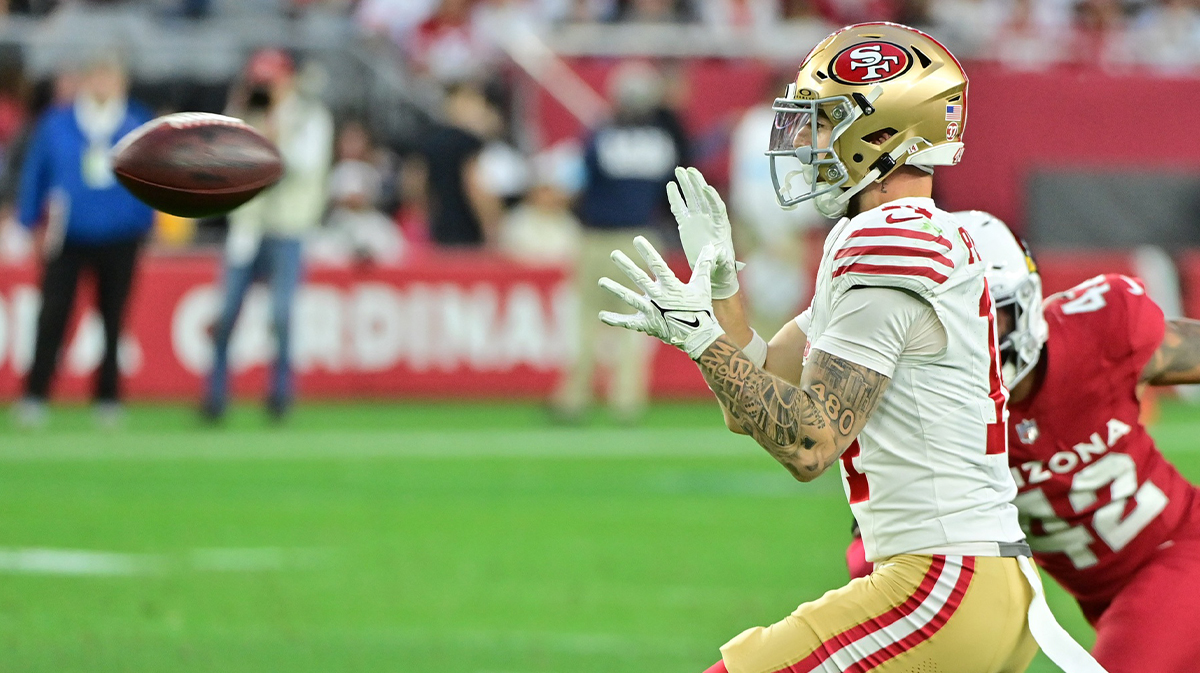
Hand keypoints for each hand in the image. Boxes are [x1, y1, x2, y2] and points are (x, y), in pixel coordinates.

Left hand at [598, 236, 724, 359]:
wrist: (700, 337)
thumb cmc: (701, 309)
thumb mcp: (703, 286)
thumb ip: (704, 265)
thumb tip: (712, 248)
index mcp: (671, 286)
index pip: (657, 264)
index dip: (647, 251)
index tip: (637, 239)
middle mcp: (658, 297)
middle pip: (639, 278)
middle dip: (626, 265)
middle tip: (614, 254)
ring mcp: (651, 311)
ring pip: (629, 298)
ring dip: (615, 289)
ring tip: (601, 281)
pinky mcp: (647, 324)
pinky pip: (628, 322)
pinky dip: (615, 320)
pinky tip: (602, 316)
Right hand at [667, 166, 741, 299]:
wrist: (712, 271)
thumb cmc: (721, 268)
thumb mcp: (723, 264)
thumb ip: (721, 259)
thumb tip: (719, 255)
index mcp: (721, 226)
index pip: (717, 207)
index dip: (712, 198)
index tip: (706, 187)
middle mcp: (710, 219)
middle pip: (703, 197)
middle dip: (697, 184)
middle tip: (689, 170)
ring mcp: (698, 220)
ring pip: (691, 199)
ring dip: (686, 185)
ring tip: (680, 170)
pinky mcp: (687, 225)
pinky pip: (680, 209)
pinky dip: (676, 198)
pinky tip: (670, 186)